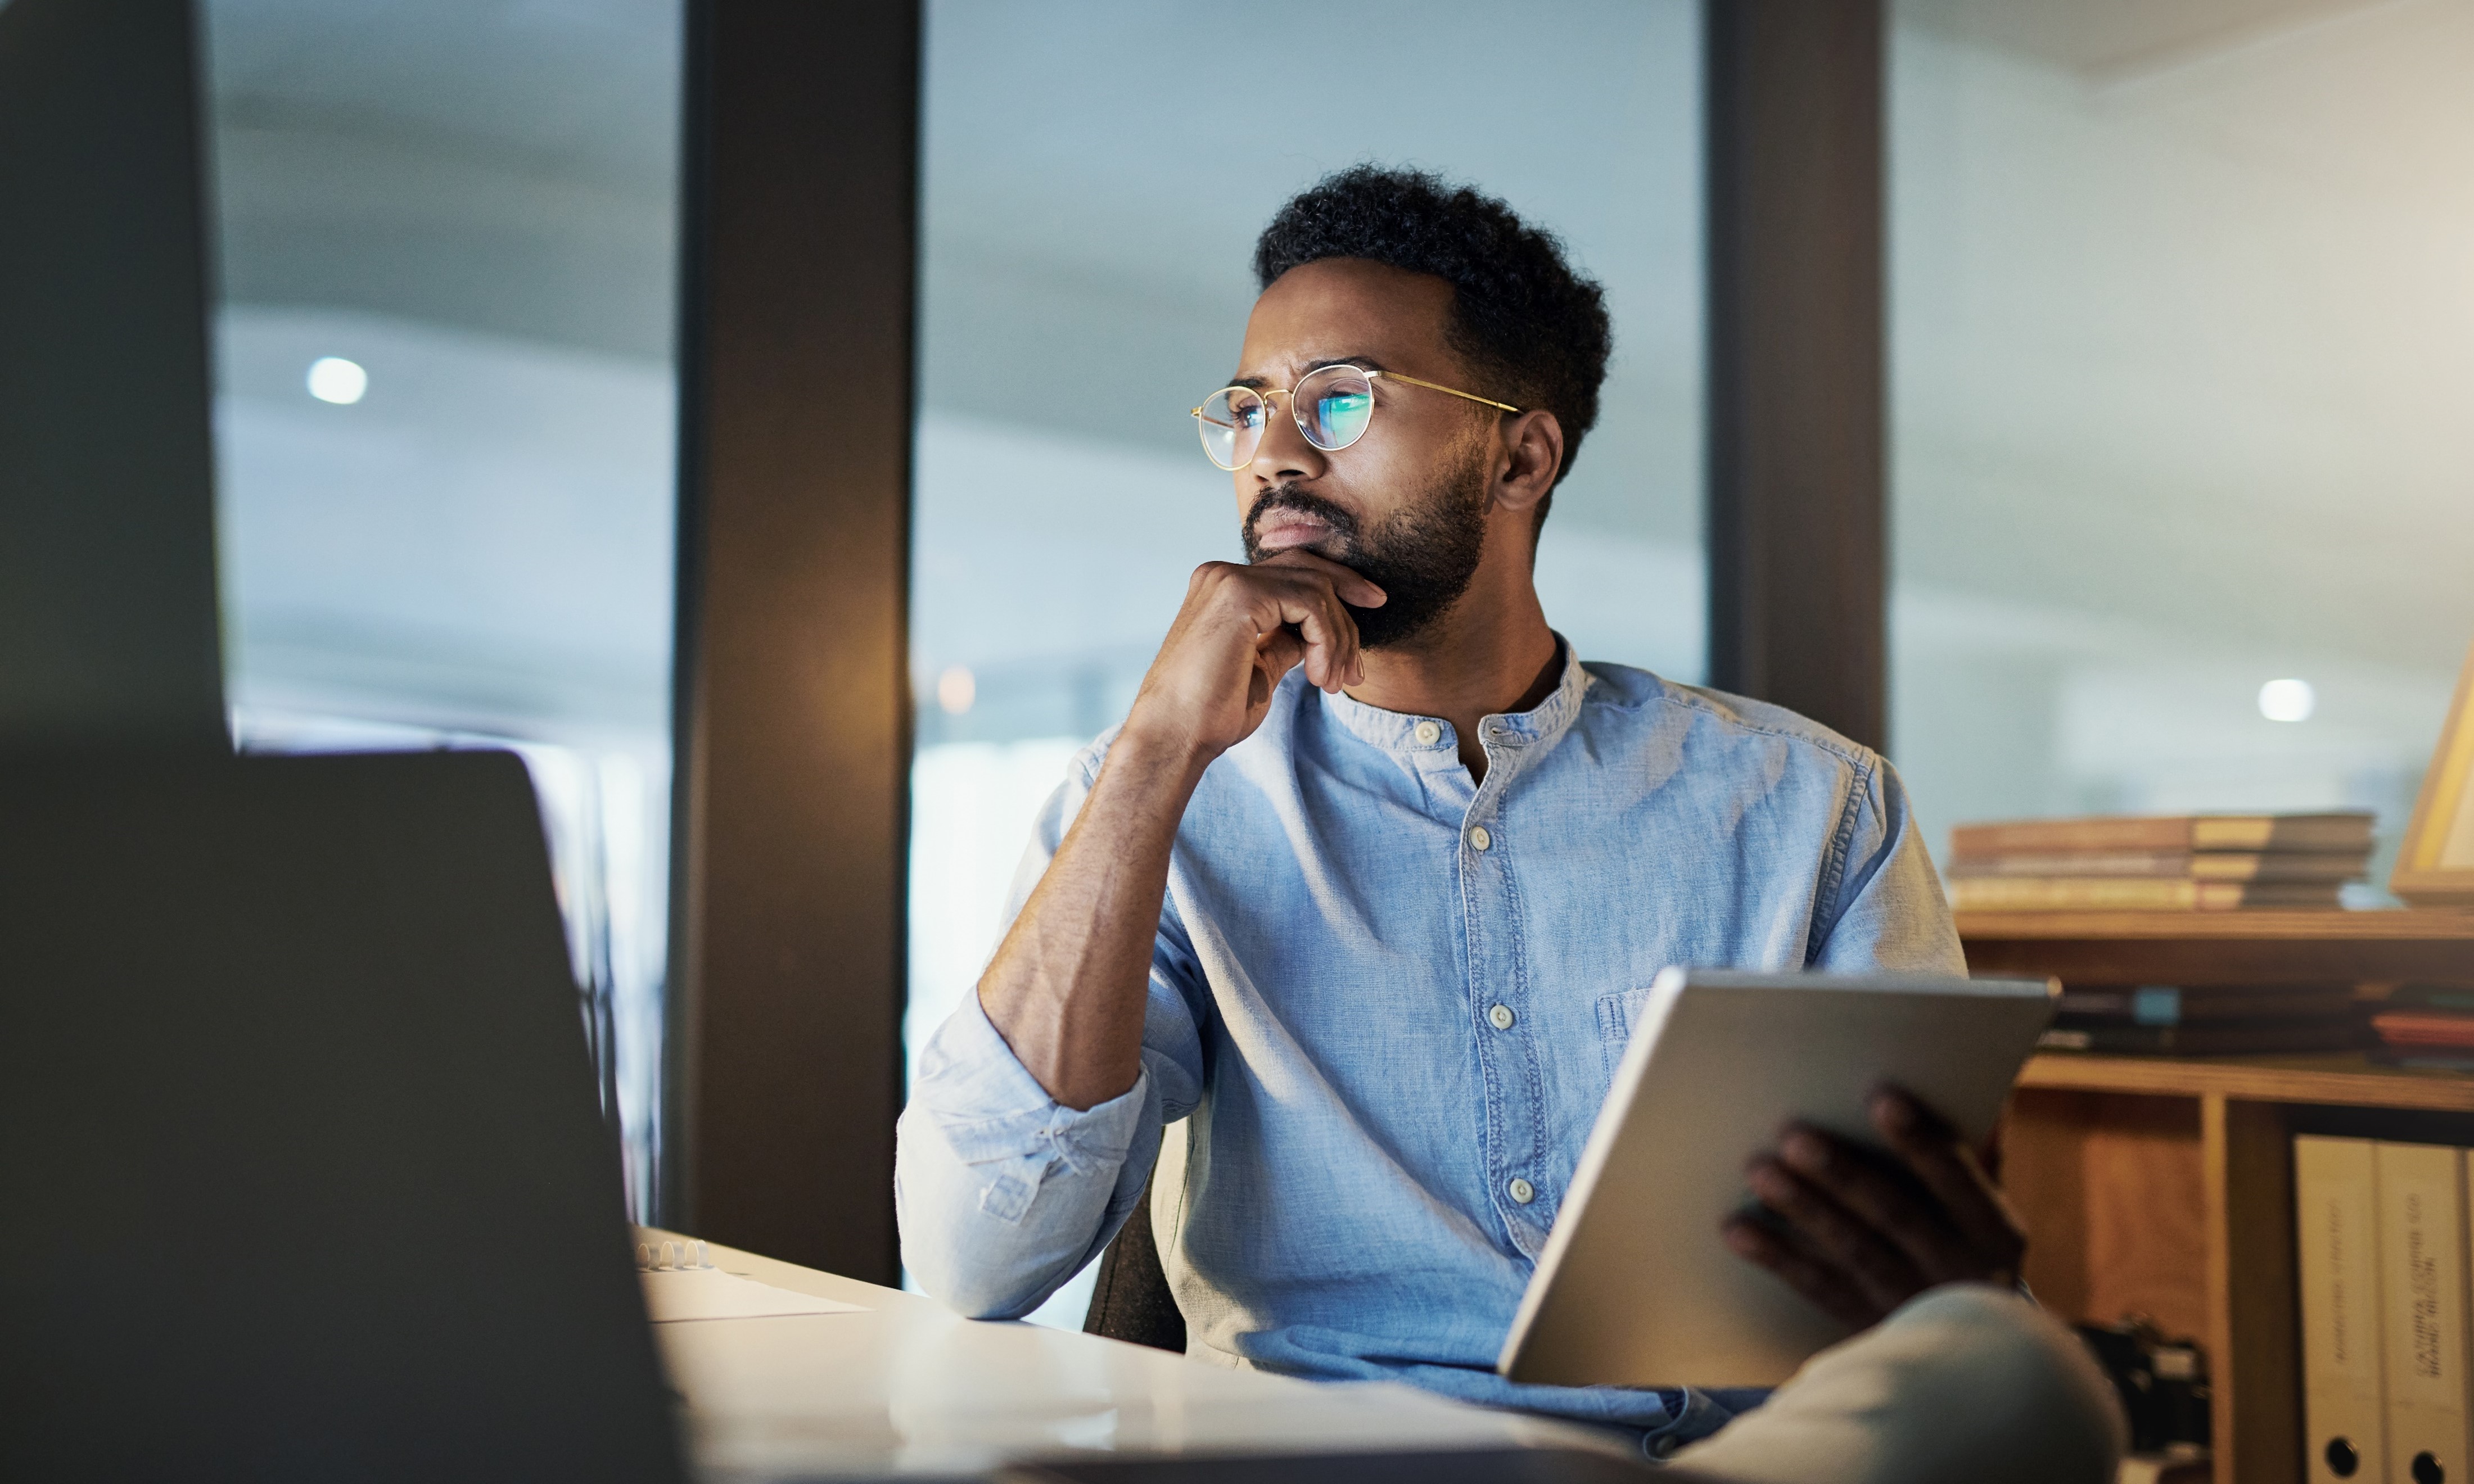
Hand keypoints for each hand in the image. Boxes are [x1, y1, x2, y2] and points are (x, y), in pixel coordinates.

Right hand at [1121, 551, 1385, 764]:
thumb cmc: (1210, 714)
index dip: (1339, 587)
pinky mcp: (1240, 596)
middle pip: (1310, 571)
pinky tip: (1317, 677)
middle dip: (1348, 611)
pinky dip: (1327, 641)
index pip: (1293, 571)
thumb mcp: (1260, 669)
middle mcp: (1222, 574)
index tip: (1372, 609)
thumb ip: (1285, 641)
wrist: (1175, 737)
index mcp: (1223, 588)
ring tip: (1331, 684)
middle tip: (1358, 667)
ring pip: (1316, 589)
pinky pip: (1310, 604)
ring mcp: (1229, 580)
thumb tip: (1316, 636)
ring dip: (1337, 640)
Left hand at [1721, 1086, 2026, 1330]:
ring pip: (1854, 1251)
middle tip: (1794, 1135)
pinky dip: (1777, 1257)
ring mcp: (1912, 1301)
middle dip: (1844, 1173)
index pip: (1959, 1179)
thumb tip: (1938, 1100)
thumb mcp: (1984, 1216)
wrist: (1978, 1352)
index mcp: (1993, 1231)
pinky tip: (1737, 1229)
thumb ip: (1955, 1164)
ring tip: (1760, 1171)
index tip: (1882, 1098)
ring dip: (1804, 1209)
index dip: (1921, 1140)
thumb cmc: (1969, 1251)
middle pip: (1897, 1215)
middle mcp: (1958, 1268)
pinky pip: (1818, 1289)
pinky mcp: (1870, 1326)